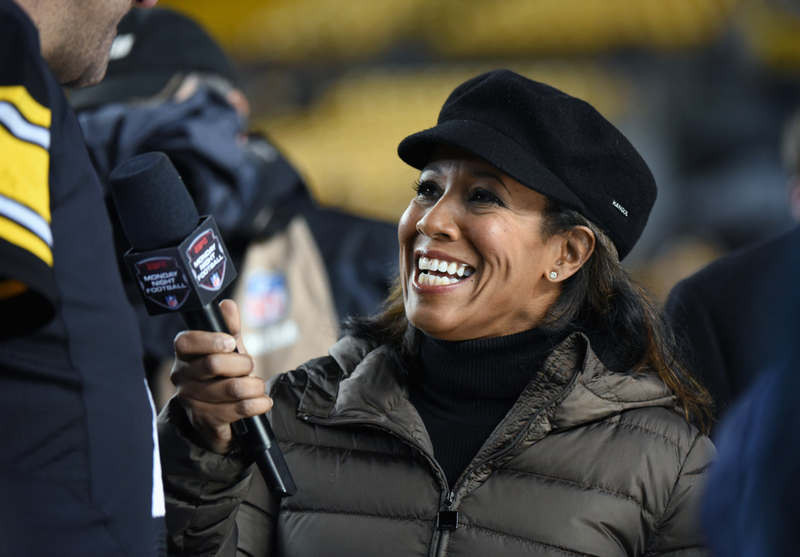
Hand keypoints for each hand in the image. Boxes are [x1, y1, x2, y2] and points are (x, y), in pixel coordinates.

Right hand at [170, 299, 271, 452]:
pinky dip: (258, 404)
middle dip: (243, 364)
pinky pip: (238, 409)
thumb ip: (229, 328)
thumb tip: (227, 305)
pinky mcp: (205, 420)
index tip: (231, 343)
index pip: (187, 342)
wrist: (221, 419)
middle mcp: (182, 376)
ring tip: (258, 387)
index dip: (211, 340)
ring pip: (231, 388)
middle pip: (214, 363)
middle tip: (250, 367)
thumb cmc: (224, 377)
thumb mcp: (228, 351)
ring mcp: (191, 400)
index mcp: (185, 355)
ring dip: (254, 386)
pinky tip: (263, 402)